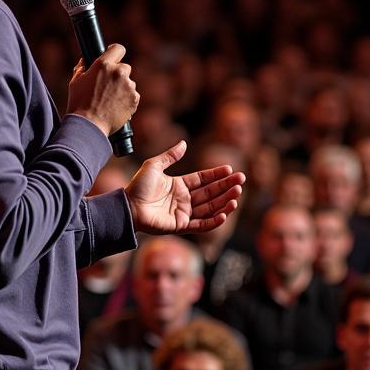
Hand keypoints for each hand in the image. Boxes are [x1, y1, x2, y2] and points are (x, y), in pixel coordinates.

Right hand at [67, 44, 139, 136]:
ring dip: (123, 88)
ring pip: (129, 83)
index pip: (118, 48)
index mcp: (104, 64)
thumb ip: (82, 68)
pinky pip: (133, 95)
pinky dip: (127, 100)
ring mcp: (128, 86)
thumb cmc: (79, 103)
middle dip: (118, 75)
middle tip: (107, 87)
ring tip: (110, 101)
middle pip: (124, 67)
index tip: (114, 57)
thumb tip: (85, 61)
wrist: (89, 126)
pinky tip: (116, 107)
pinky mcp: (134, 99)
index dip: (115, 53)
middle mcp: (119, 72)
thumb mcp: (76, 81)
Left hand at [125, 140, 243, 234]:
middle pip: (211, 193)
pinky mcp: (181, 226)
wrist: (128, 206)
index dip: (217, 175)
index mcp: (179, 185)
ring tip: (237, 195)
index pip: (203, 179)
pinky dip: (214, 221)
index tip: (230, 170)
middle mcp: (184, 199)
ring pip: (210, 208)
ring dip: (224, 202)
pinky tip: (224, 213)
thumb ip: (170, 156)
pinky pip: (201, 224)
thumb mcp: (154, 165)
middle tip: (241, 181)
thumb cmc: (138, 186)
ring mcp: (183, 213)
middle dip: (226, 187)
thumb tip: (184, 143)